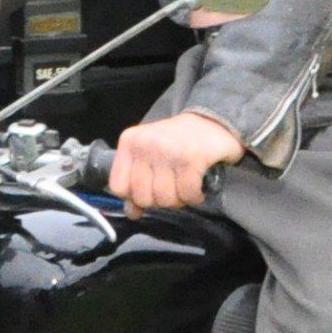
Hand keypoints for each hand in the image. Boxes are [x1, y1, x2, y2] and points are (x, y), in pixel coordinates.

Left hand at [108, 110, 243, 212]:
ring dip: (179, 200)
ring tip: (185, 187)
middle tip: (172, 189)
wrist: (212, 120)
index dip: (135, 197)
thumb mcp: (149, 156)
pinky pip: (187, 194)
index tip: (150, 190)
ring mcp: (168, 150)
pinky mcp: (192, 158)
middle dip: (160, 200)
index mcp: (130, 142)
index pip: (119, 187)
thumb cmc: (178, 141)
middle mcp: (146, 144)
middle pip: (143, 197)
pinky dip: (194, 197)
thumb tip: (132, 212)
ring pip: (165, 198)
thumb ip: (136, 183)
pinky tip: (197, 188)